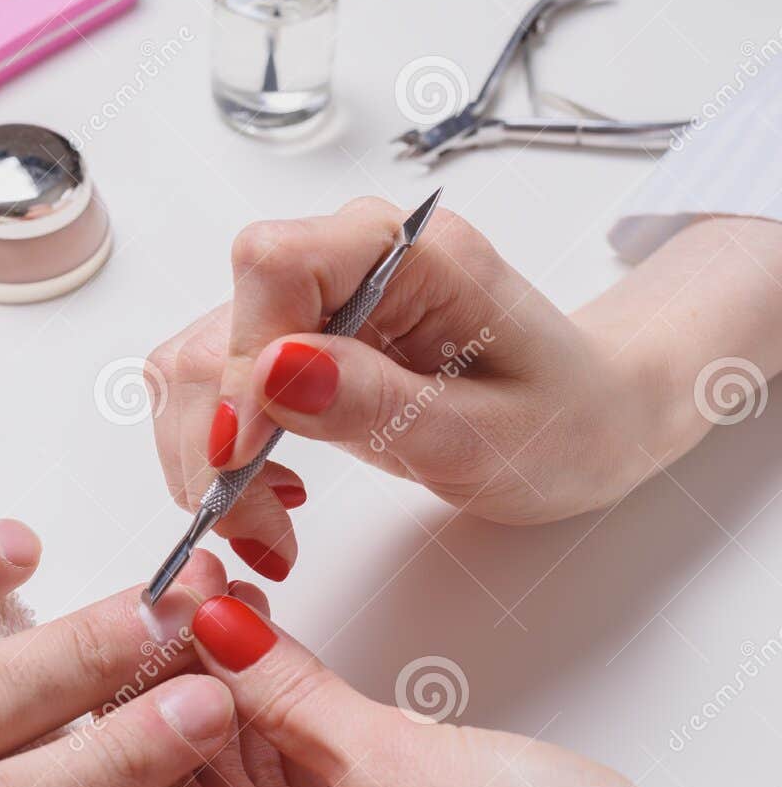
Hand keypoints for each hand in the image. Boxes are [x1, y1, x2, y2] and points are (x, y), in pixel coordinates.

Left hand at [134, 565, 781, 786]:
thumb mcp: (390, 764)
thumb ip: (284, 692)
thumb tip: (213, 627)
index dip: (142, 698)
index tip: (144, 617)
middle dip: (191, 692)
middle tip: (189, 598)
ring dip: (243, 711)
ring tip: (231, 610)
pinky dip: (292, 747)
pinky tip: (278, 669)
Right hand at [147, 200, 759, 581]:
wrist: (588, 421)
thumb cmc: (563, 423)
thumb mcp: (488, 436)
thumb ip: (379, 403)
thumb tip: (272, 370)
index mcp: (409, 253)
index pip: (272, 265)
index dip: (239, 360)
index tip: (245, 458)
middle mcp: (346, 262)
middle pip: (216, 330)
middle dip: (216, 443)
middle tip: (261, 533)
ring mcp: (311, 304)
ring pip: (197, 369)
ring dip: (207, 462)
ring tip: (270, 529)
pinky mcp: (289, 345)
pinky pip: (214, 394)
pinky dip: (220, 460)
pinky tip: (272, 499)